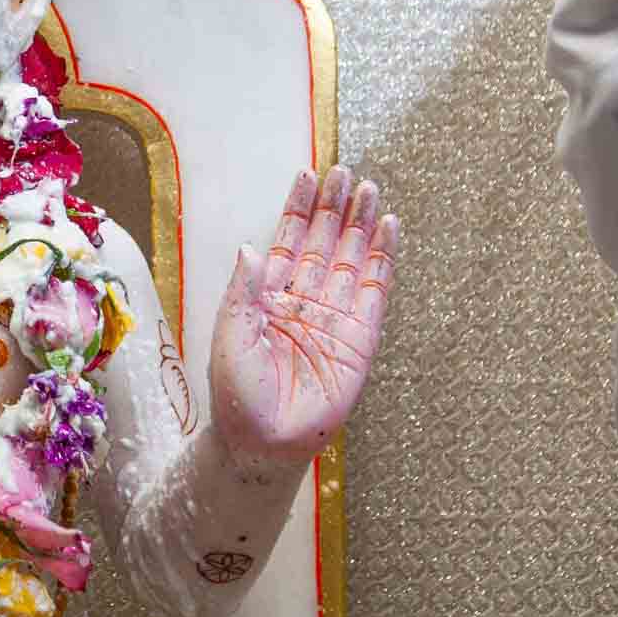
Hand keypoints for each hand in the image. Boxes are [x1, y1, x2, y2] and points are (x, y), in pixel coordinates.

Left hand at [208, 167, 400, 463]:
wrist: (263, 444)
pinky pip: (375, 293)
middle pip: (324, 243)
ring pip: (352, 260)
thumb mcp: (229, 336)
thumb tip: (250, 246)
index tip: (309, 174)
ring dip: (361, 225)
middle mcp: (304, 300)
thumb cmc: (238, 396)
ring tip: (370, 189)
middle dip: (334, 208)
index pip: (287, 241)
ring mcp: (334, 318)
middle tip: (346, 172)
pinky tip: (389, 229)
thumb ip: (243, 291)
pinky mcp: (360, 340)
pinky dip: (383, 260)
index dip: (299, 208)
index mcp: (268, 296)